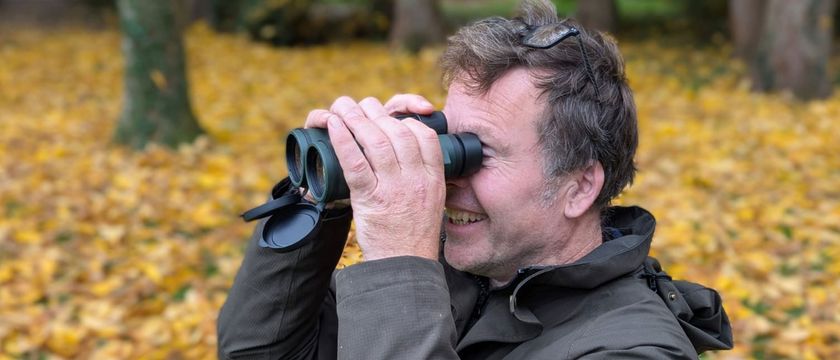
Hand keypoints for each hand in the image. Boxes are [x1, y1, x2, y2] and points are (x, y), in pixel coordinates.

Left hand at [304, 95, 443, 260]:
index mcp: (433, 179)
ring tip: (342, 107)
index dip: (406, 120)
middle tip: (360, 105)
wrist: (405, 268)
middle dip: (375, 113)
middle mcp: (416, 180)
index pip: (424, 136)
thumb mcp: (432, 204)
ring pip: (375, 141)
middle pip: (397, 132)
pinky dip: (343, 140)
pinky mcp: (371, 199)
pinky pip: (355, 162)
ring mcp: (394, 188)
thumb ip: (424, 179)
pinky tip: (334, 126)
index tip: (392, 119)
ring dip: (356, 118)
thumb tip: (410, 159)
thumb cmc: (414, 238)